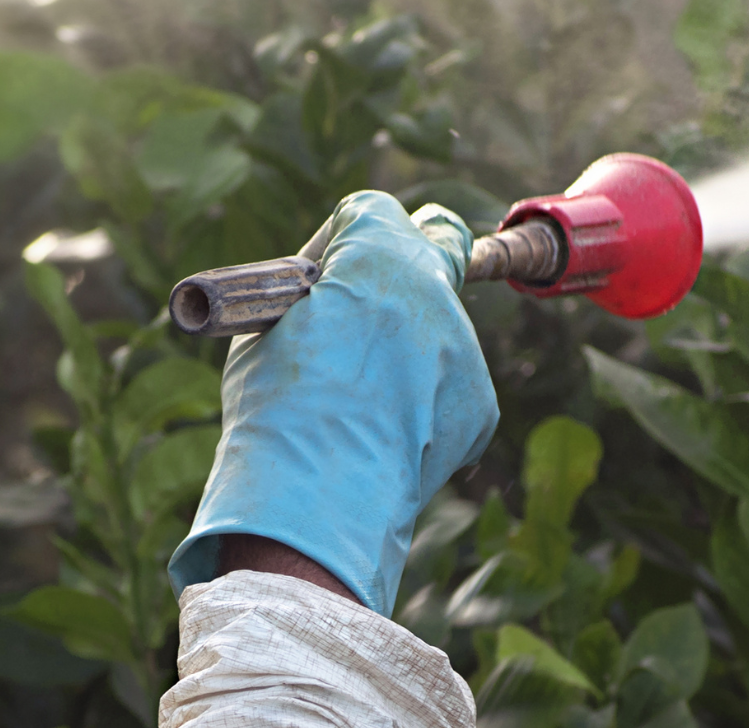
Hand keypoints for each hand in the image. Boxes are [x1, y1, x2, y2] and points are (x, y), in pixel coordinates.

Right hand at [169, 190, 499, 614]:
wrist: (318, 495)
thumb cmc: (276, 410)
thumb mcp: (267, 328)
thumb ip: (314, 295)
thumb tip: (329, 291)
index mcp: (376, 258)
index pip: (375, 211)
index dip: (345, 237)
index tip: (325, 270)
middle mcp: (433, 292)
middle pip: (436, 248)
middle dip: (404, 265)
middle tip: (372, 299)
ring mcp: (463, 347)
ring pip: (438, 328)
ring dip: (408, 347)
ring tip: (360, 402)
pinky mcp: (481, 402)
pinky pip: (450, 385)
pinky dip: (423, 402)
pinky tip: (385, 433)